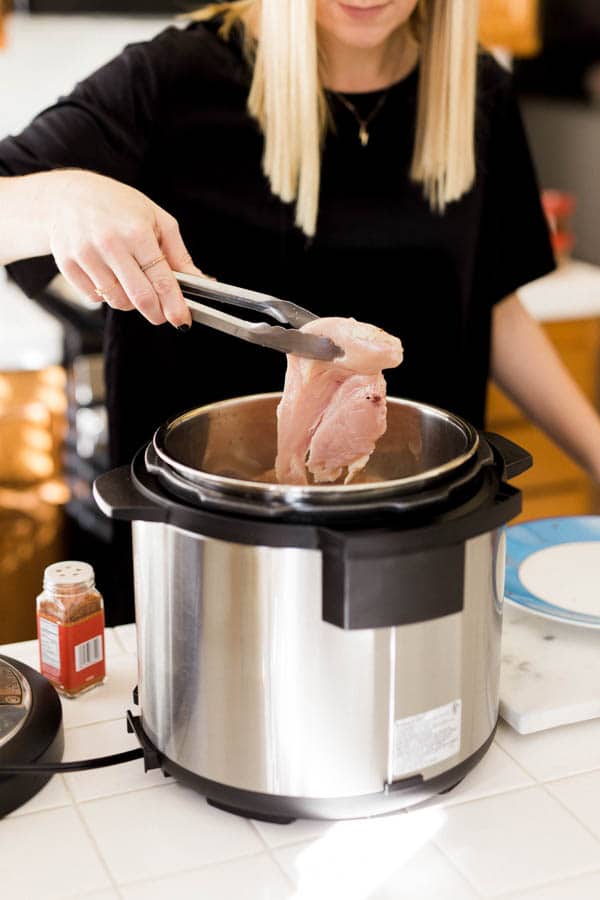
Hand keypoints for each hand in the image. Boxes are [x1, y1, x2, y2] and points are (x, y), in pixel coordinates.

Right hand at [46, 170, 203, 326]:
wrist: (68, 195)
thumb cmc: (118, 205)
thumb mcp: (156, 219)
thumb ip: (178, 253)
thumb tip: (199, 281)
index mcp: (136, 231)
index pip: (161, 279)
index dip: (174, 305)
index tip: (182, 320)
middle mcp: (110, 244)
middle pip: (140, 297)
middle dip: (156, 313)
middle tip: (162, 315)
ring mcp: (85, 255)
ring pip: (118, 301)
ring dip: (131, 302)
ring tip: (131, 282)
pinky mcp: (68, 265)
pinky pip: (95, 298)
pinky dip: (107, 295)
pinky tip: (109, 276)